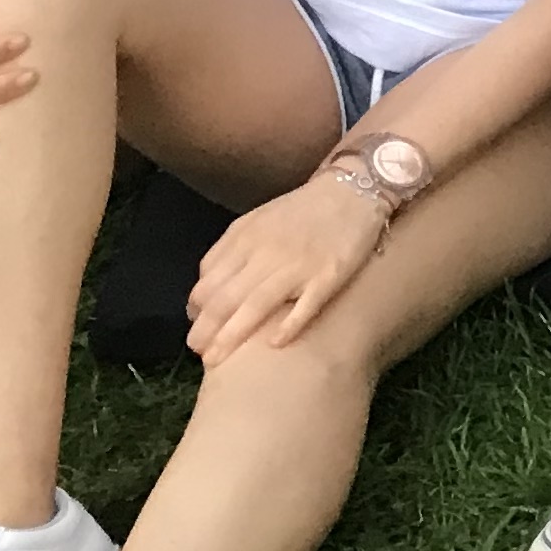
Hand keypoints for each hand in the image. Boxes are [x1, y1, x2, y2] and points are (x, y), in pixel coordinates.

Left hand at [189, 171, 394, 365]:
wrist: (354, 190)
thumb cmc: (303, 210)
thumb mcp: (257, 220)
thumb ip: (228, 250)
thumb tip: (204, 289)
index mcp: (246, 239)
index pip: (208, 282)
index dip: (196, 310)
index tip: (196, 327)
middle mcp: (267, 253)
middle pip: (225, 298)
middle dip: (205, 330)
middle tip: (199, 352)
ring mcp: (299, 266)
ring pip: (256, 306)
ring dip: (232, 336)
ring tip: (217, 360)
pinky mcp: (330, 275)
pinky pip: (306, 306)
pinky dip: (288, 326)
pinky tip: (274, 345)